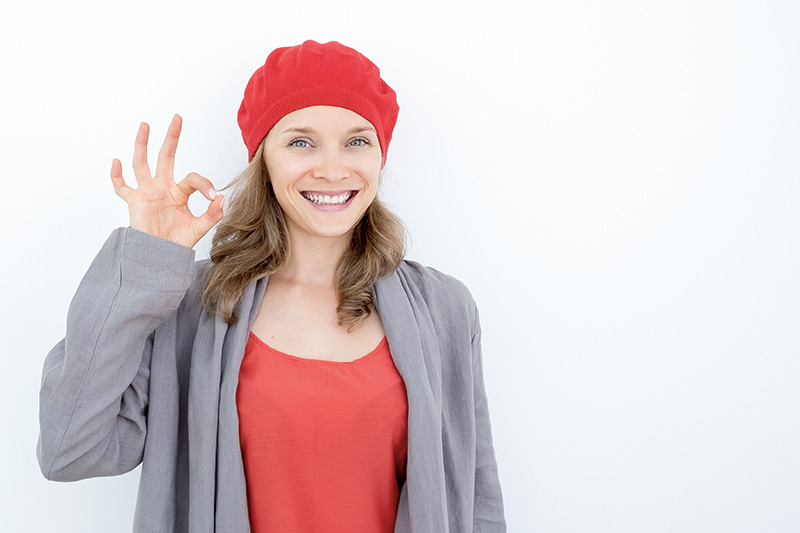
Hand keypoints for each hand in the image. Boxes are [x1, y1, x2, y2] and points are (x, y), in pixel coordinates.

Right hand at [110, 114, 223, 247]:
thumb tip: (221, 198)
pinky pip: (121, 187)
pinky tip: (115, 161)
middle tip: (177, 118)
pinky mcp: (134, 201)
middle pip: (166, 157)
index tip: (212, 197)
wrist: (160, 257)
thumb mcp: (199, 228)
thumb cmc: (177, 244)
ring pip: (142, 163)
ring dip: (142, 144)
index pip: (193, 178)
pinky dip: (116, 175)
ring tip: (145, 125)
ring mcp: (147, 193)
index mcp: (180, 193)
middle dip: (172, 138)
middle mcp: (163, 188)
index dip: (204, 184)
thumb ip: (212, 214)